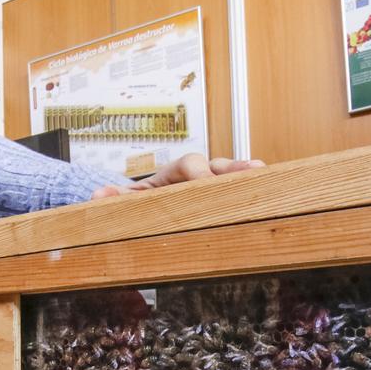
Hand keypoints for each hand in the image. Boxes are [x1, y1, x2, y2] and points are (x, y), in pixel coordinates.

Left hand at [91, 154, 265, 198]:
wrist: (143, 205)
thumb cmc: (139, 203)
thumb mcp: (124, 201)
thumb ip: (113, 198)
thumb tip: (99, 194)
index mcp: (174, 173)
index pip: (190, 164)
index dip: (200, 172)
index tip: (206, 181)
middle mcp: (198, 176)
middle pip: (220, 166)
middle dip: (237, 168)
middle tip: (253, 170)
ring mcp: (214, 188)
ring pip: (234, 178)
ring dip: (250, 178)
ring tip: (267, 178)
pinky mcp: (222, 202)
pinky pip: (239, 196)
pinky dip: (254, 196)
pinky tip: (271, 199)